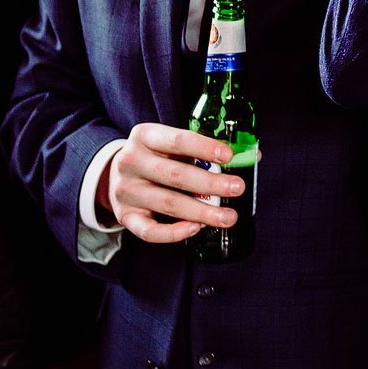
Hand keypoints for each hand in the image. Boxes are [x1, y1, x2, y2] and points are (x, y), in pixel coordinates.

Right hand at [100, 123, 243, 244]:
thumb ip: (206, 148)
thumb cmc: (157, 156)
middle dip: (211, 184)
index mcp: (145, 136)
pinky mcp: (125, 216)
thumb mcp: (172, 143)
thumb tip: (252, 155)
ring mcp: (126, 190)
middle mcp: (131, 161)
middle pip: (176, 175)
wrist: (115, 173)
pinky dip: (174, 232)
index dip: (205, 147)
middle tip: (238, 188)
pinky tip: (196, 228)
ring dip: (202, 213)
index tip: (230, 156)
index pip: (178, 140)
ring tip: (228, 217)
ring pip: (168, 204)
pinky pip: (150, 231)